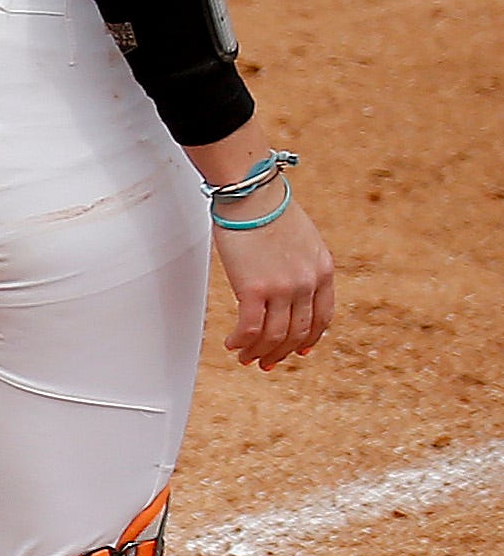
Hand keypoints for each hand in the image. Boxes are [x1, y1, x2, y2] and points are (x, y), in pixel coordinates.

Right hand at [210, 184, 332, 369]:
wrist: (251, 193)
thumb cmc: (267, 207)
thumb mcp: (303, 238)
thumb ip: (302, 263)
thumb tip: (287, 280)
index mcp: (323, 271)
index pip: (322, 317)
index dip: (310, 338)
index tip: (298, 349)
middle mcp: (307, 283)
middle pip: (298, 332)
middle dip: (282, 353)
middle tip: (267, 363)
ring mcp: (282, 288)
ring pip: (274, 336)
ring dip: (259, 353)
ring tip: (247, 358)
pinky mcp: (253, 288)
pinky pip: (250, 328)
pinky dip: (241, 342)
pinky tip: (232, 344)